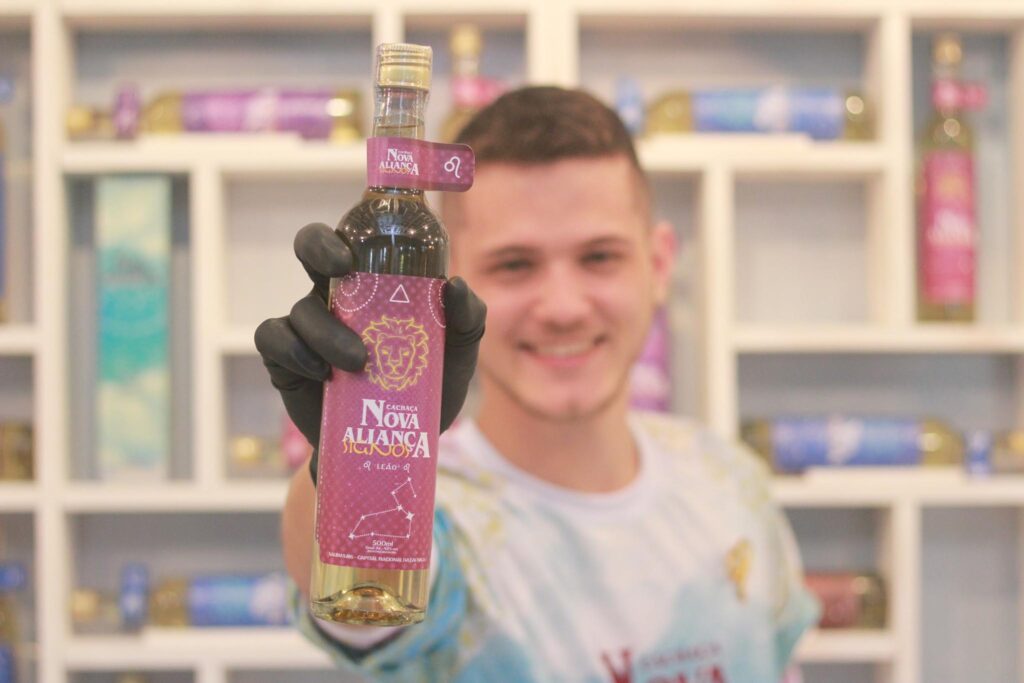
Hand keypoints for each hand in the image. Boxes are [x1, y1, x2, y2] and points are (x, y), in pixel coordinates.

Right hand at [254, 223, 485, 482]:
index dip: (345, 231)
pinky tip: (321, 372)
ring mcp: (307, 330)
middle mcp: (335, 297)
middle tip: (341, 269)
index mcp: (372, 284)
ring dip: (328, 332)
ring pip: (301, 309)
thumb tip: (453, 285)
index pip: (351, 239)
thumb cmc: (426, 387)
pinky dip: (295, 352)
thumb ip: (467, 317)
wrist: (397, 445)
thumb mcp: (457, 353)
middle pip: (308, 249)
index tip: (354, 251)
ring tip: (358, 363)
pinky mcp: (288, 363)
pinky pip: (275, 341)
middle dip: (317, 248)